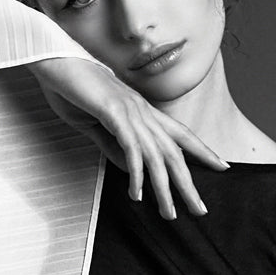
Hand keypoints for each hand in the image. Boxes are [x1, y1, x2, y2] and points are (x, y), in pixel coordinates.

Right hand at [28, 57, 228, 218]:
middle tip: (200, 210)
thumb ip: (113, 147)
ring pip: (156, 157)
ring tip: (169, 214)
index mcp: (141, 111)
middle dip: (188, 184)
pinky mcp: (115, 114)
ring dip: (164, 190)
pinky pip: (131, 150)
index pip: (180, 134)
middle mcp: (142, 112)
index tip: (222, 166)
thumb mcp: (95, 125)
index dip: (202, 150)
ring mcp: (131, 112)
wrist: (53, 61)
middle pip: (175, 153)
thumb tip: (130, 169)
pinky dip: (136, 174)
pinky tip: (137, 194)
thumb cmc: (72, 89)